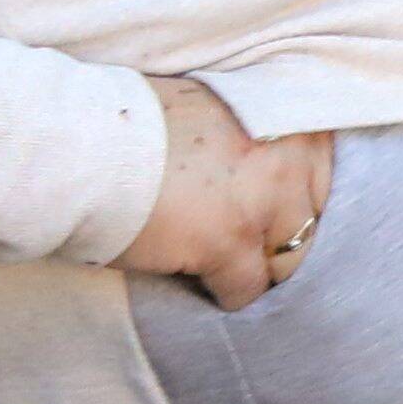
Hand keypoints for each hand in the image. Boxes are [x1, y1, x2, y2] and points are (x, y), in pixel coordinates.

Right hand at [121, 71, 335, 309]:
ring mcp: (263, 200)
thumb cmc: (131, 122)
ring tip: (224, 267)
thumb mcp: (211, 108)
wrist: (78, 141)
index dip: (296, 196)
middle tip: (245, 245)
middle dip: (281, 236)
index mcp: (284, 114)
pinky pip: (247, 289)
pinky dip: (226, 294)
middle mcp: (288, 153)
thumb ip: (251, 134)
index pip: (324, 169)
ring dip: (258, 268)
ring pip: (289, 262)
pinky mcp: (230, 241)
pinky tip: (199, 283)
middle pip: (313, 220)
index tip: (272, 209)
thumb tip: (266, 167)